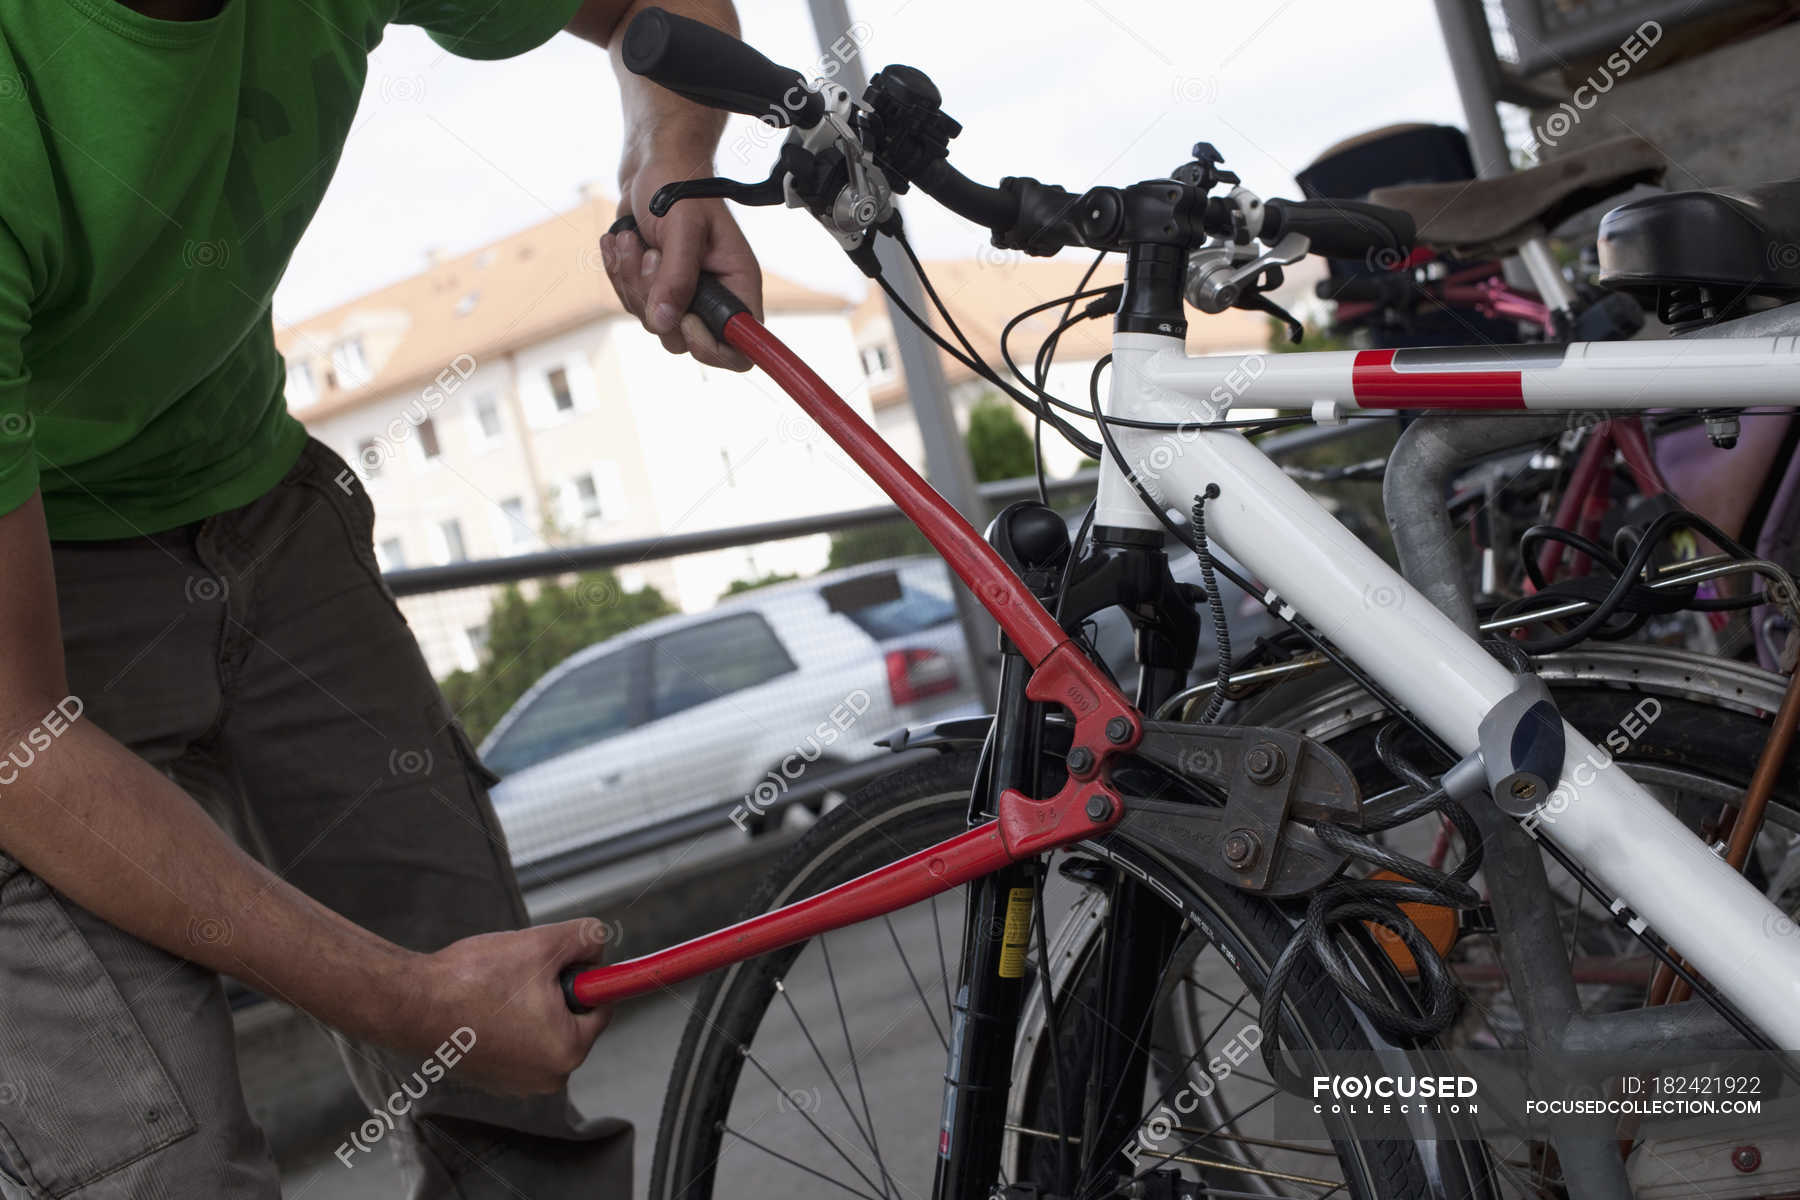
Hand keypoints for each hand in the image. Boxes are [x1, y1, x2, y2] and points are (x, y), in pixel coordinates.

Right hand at [401, 918, 614, 1095]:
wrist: (410, 1005)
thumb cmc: (475, 979)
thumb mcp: (543, 944)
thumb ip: (586, 938)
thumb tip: (598, 943)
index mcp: (568, 1052)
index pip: (601, 1007)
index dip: (584, 974)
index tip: (563, 958)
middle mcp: (547, 1079)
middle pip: (572, 1019)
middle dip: (554, 990)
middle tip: (523, 971)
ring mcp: (516, 1084)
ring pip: (542, 1028)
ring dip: (530, 1004)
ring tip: (497, 987)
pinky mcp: (491, 1079)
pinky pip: (516, 1041)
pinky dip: (506, 1020)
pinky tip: (481, 1004)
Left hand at [600, 157, 762, 370]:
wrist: (651, 166)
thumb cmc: (679, 184)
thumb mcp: (682, 227)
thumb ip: (677, 277)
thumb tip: (664, 322)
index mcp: (737, 285)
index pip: (740, 348)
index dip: (713, 348)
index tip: (686, 319)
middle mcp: (714, 297)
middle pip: (683, 340)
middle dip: (654, 300)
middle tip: (651, 257)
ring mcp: (683, 296)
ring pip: (652, 321)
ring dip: (631, 280)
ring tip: (633, 239)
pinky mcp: (655, 290)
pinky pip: (631, 304)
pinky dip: (619, 274)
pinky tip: (621, 242)